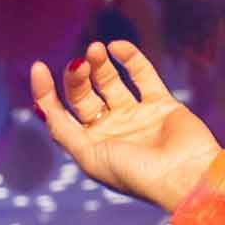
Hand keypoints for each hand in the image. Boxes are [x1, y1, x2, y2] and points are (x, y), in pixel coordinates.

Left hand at [30, 41, 222, 214]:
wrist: (185, 177)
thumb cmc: (136, 174)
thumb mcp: (89, 157)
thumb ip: (63, 131)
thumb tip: (42, 105)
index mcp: (91, 146)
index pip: (61, 113)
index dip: (46, 91)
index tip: (38, 67)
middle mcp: (112, 130)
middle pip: (85, 94)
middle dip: (78, 76)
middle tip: (80, 62)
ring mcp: (136, 116)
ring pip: (111, 81)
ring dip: (100, 64)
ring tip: (96, 49)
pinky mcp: (162, 104)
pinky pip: (143, 75)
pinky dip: (130, 59)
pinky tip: (117, 47)